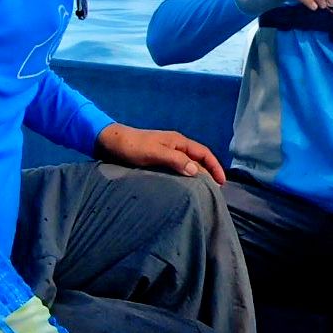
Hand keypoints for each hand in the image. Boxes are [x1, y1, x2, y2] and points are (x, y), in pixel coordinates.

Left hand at [94, 124, 225, 183]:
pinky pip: (178, 167)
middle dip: (208, 172)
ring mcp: (167, 152)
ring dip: (197, 175)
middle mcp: (175, 145)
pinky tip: (183, 187)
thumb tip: (196, 171)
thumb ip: (175, 160)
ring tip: (201, 191)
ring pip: (188, 164)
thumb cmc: (132, 146)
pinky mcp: (158, 159)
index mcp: (178, 141)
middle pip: (198, 159)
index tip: (222, 183)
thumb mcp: (154, 153)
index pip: (204, 153)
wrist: (110, 142)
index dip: (215, 167)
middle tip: (214, 191)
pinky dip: (185, 176)